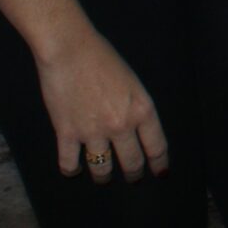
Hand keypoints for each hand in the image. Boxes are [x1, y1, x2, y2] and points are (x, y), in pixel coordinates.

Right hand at [34, 27, 167, 183]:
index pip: (157, 147)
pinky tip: (75, 169)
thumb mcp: (132, 82)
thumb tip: (137, 132)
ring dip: (103, 177)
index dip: (159, 164)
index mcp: (142, 109)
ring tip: (103, 178)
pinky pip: (70, 165)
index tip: (160, 173)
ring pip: (102, 170)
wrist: (69, 48)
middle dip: (133, 175)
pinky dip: (72, 170)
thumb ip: (136, 108)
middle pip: (131, 163)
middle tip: (132, 179)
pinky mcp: (67, 134)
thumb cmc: (102, 57)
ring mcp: (93, 132)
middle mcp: (121, 125)